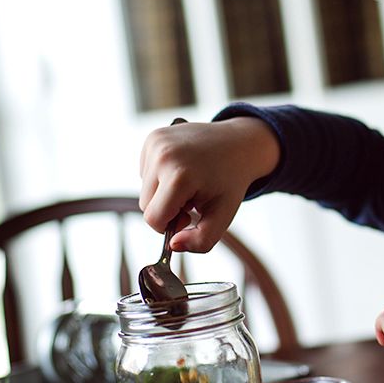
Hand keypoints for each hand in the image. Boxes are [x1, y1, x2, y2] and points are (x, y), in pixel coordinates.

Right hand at [139, 117, 280, 251]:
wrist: (239, 144)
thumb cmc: (230, 181)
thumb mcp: (223, 216)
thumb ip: (200, 241)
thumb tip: (173, 245)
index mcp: (179, 175)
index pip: (153, 219)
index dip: (170, 225)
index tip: (188, 216)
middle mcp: (163, 155)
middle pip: (145, 205)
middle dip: (167, 209)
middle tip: (192, 199)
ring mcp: (156, 142)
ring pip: (144, 189)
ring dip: (164, 193)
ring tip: (190, 182)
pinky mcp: (153, 136)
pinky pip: (145, 172)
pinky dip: (160, 177)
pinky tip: (182, 170)